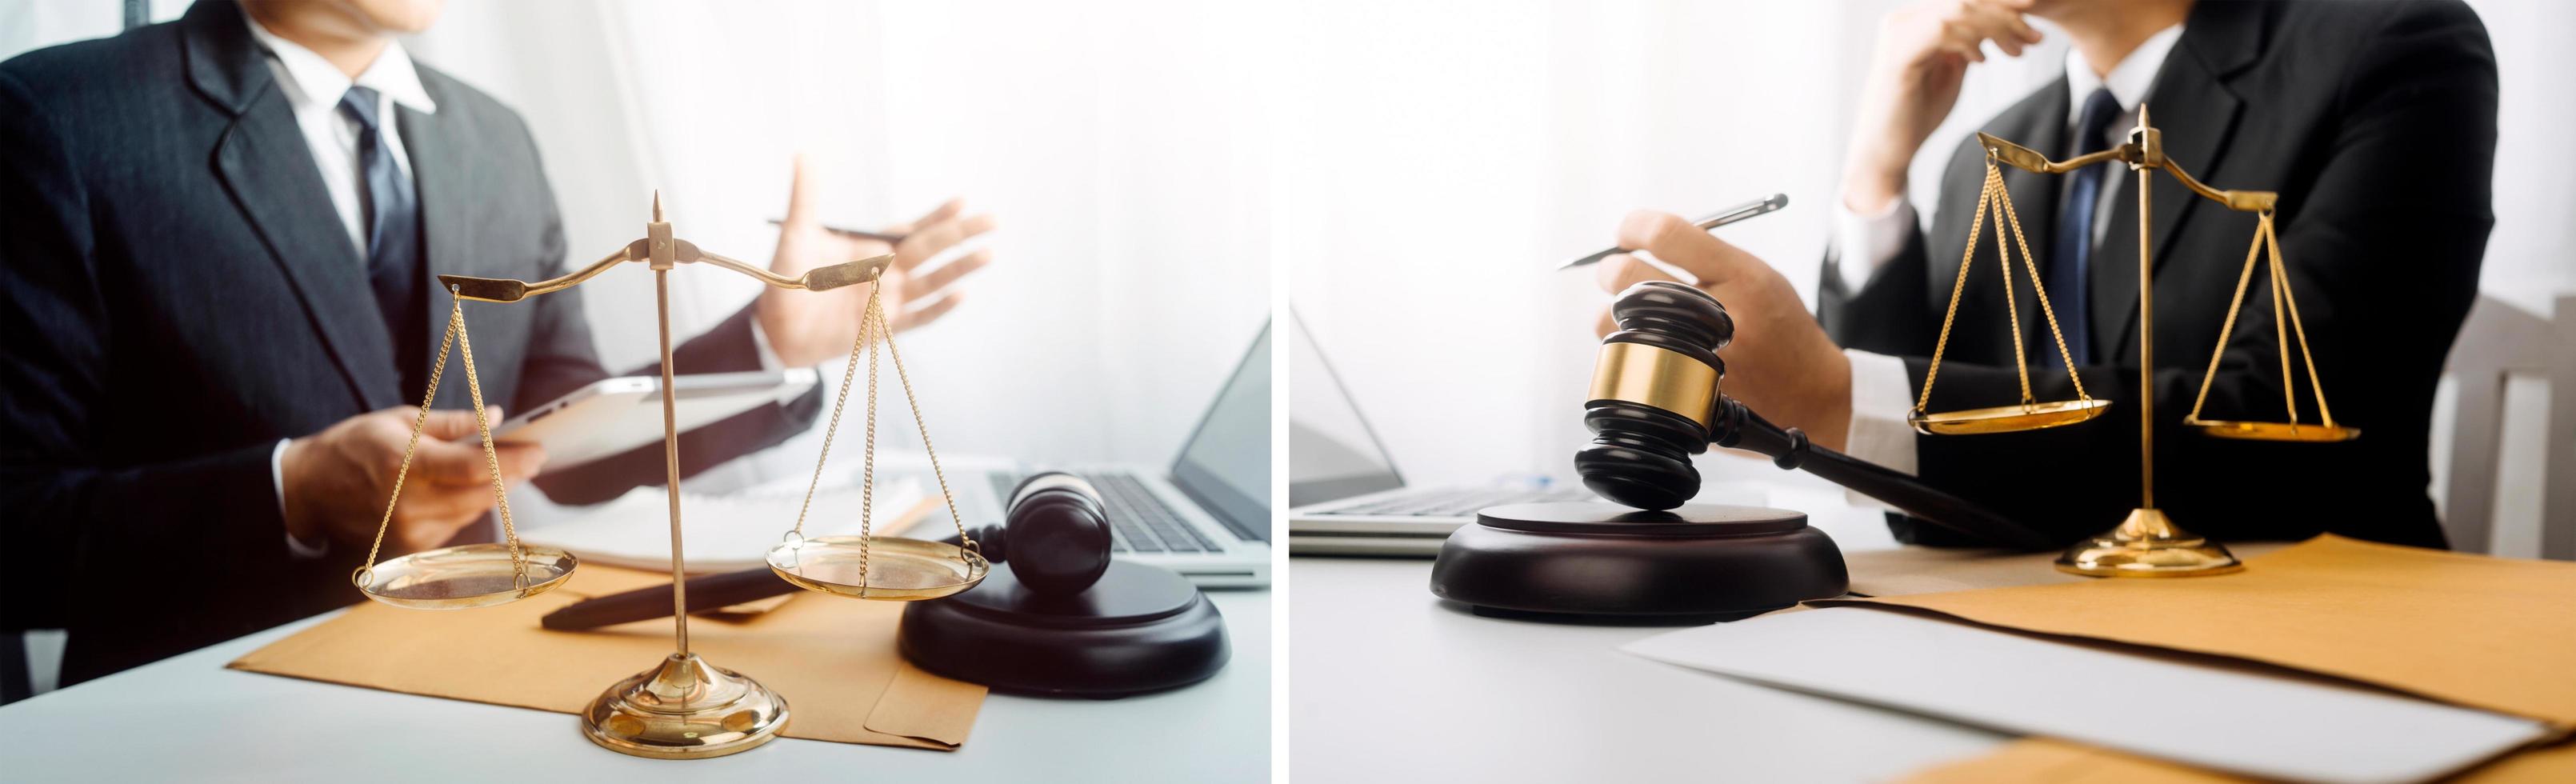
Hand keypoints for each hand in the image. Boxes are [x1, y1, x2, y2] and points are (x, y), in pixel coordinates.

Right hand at [281, 407, 545, 554]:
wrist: (310, 490)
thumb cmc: (353, 447)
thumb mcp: (397, 420)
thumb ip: (450, 423)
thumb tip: (496, 417)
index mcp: (403, 464)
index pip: (471, 469)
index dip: (511, 462)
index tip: (537, 451)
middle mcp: (407, 503)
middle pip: (480, 494)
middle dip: (513, 475)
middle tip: (532, 456)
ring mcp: (409, 531)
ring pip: (473, 511)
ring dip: (493, 490)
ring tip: (504, 467)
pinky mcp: (411, 548)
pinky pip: (457, 525)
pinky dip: (467, 506)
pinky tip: (464, 490)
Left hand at [760, 156, 995, 365]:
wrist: (776, 326)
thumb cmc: (786, 280)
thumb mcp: (797, 233)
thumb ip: (806, 197)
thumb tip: (803, 155)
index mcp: (872, 248)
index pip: (912, 229)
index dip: (937, 216)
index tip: (961, 202)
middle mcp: (888, 272)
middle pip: (932, 250)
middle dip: (962, 235)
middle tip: (991, 221)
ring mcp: (889, 299)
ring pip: (933, 281)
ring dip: (959, 268)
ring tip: (987, 254)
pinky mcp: (885, 326)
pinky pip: (919, 317)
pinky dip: (939, 307)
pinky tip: (960, 294)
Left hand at [1594, 212, 1852, 450]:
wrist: (1811, 393)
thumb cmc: (1779, 328)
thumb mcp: (1759, 277)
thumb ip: (1706, 256)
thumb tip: (1641, 237)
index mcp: (1743, 276)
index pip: (1668, 235)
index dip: (1635, 227)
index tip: (1626, 232)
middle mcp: (1720, 314)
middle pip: (1630, 276)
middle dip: (1610, 268)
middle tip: (1613, 271)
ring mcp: (1699, 356)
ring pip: (1615, 320)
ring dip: (1614, 312)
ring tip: (1635, 315)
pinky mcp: (1683, 388)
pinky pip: (1627, 357)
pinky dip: (1626, 345)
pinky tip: (1646, 344)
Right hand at [1842, 0, 2042, 212]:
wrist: (1886, 151)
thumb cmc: (1916, 115)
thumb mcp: (1949, 72)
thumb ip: (1964, 46)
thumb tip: (1992, 28)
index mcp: (1914, 22)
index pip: (1963, 1)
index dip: (2001, 5)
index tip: (2034, 19)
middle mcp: (1903, 21)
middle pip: (1964, 0)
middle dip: (2007, 15)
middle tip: (2035, 37)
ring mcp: (1899, 34)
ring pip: (1959, 10)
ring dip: (1997, 28)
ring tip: (2018, 51)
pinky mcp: (1899, 54)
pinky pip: (1944, 31)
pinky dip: (1970, 41)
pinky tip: (1982, 61)